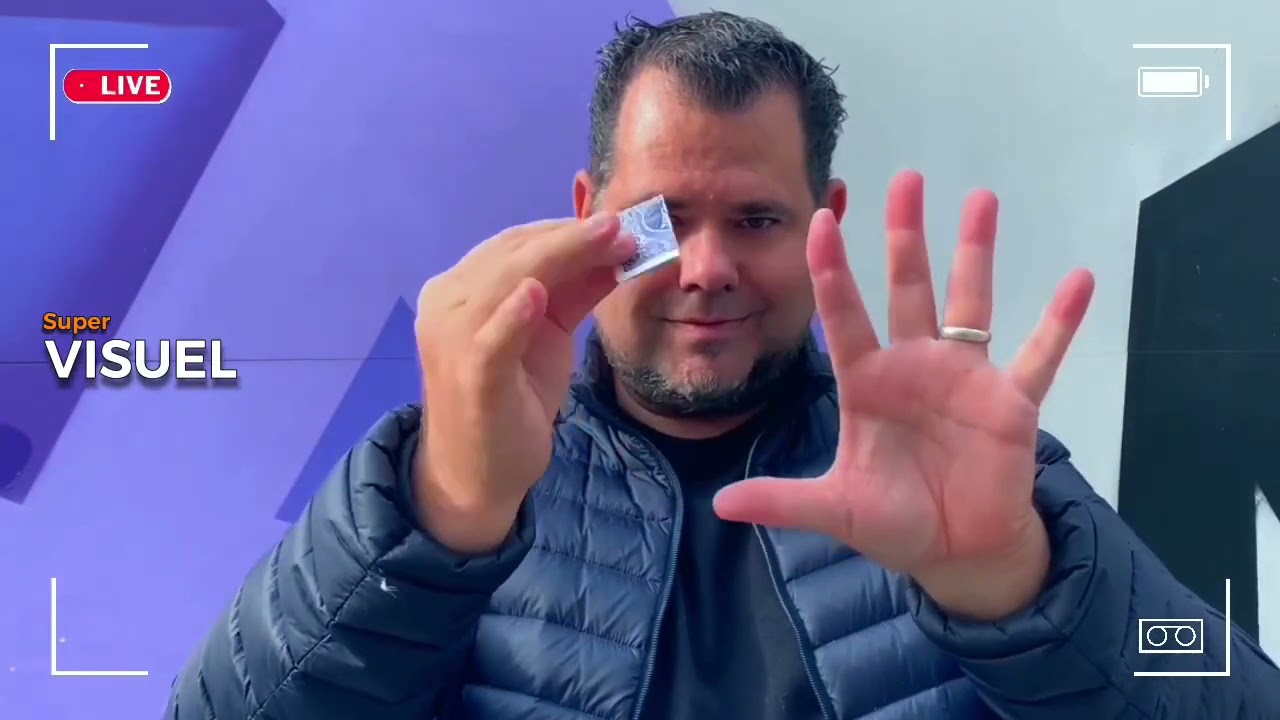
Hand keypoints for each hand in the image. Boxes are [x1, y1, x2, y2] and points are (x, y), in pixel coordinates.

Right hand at [415, 215, 633, 552]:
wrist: (477, 475)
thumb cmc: (511, 402)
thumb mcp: (548, 337)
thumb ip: (573, 293)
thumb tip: (615, 251)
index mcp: (461, 290)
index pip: (516, 245)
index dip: (568, 231)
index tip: (618, 222)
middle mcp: (448, 304)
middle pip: (515, 255)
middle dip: (574, 238)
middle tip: (626, 227)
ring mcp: (453, 338)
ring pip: (508, 280)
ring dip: (562, 257)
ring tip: (609, 241)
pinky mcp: (470, 375)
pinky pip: (490, 338)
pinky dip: (513, 314)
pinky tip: (536, 295)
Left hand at [713, 171, 1094, 619]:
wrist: (957, 551)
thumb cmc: (894, 521)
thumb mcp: (835, 509)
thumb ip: (784, 502)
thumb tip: (721, 505)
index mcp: (868, 382)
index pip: (844, 315)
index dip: (833, 269)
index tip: (821, 219)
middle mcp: (914, 365)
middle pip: (908, 287)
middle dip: (905, 234)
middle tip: (905, 180)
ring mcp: (965, 378)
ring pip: (969, 303)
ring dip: (976, 253)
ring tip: (980, 199)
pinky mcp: (1011, 403)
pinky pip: (1038, 355)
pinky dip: (1060, 322)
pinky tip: (1081, 281)